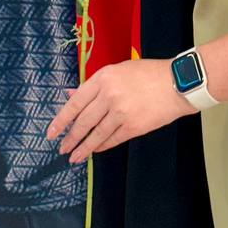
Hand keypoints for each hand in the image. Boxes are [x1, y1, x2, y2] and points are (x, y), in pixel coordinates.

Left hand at [46, 59, 195, 163]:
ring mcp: (121, 112)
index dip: (60, 120)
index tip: (51, 132)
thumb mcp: (118, 70)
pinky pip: (112, 140)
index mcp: (103, 78)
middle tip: (62, 148)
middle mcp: (109, 95)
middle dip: (70, 138)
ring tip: (74, 157)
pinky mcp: (133, 126)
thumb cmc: (148, 73)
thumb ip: (94, 85)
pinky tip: (95, 150)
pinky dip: (102, 146)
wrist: (177, 83)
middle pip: (83, 122)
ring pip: (95, 135)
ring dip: (83, 148)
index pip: (75, 103)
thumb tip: (70, 95)